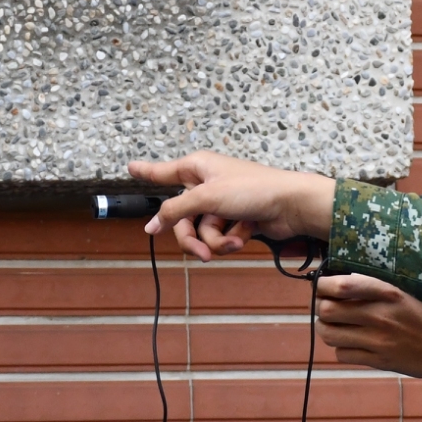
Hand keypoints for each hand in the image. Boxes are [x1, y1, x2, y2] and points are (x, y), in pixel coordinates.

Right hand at [128, 151, 338, 260]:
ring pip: (202, 232)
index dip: (146, 171)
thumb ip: (175, 210)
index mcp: (197, 168)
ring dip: (218, 241)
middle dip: (193, 239)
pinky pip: (221, 237)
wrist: (291, 206)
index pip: (163, 171)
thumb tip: (153, 224)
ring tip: (235, 239)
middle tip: (202, 253)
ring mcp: (222, 204)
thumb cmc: (253, 189)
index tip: (130, 168)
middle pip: (182, 219)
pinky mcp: (236, 220)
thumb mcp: (207, 197)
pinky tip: (247, 233)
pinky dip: (233, 239)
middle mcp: (207, 184)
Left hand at [315, 275, 421, 382]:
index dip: (323, 285)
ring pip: (329, 333)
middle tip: (327, 305)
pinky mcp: (379, 361)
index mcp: (389, 292)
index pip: (340, 285)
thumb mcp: (408, 291)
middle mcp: (381, 315)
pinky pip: (342, 354)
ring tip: (335, 324)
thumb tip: (341, 278)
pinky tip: (352, 342)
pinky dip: (341, 348)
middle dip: (321, 307)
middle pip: (327, 310)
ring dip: (327, 328)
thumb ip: (377, 285)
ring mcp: (378, 340)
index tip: (324, 284)